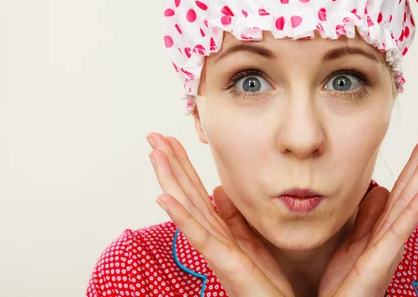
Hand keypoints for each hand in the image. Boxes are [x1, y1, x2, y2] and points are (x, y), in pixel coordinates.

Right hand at [146, 133, 293, 296]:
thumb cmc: (264, 283)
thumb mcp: (249, 241)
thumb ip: (233, 217)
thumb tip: (218, 191)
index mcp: (219, 230)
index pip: (196, 191)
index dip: (183, 165)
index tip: (170, 141)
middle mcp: (212, 236)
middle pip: (186, 193)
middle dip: (170, 164)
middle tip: (153, 136)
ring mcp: (215, 249)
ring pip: (187, 207)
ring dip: (170, 180)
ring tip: (155, 155)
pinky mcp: (223, 262)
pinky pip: (199, 236)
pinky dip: (180, 216)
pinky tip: (164, 198)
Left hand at [318, 122, 417, 296]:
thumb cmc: (343, 283)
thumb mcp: (352, 242)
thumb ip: (366, 217)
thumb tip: (379, 189)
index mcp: (381, 228)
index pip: (400, 188)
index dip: (412, 161)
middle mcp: (390, 235)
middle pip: (411, 189)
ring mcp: (388, 247)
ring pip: (409, 203)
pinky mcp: (380, 262)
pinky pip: (399, 231)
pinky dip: (415, 209)